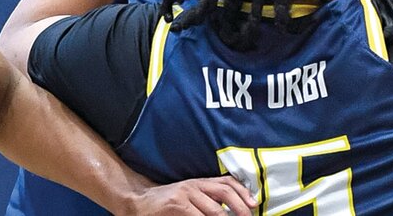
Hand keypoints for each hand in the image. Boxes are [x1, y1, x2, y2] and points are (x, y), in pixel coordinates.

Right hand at [128, 176, 256, 215]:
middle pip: (224, 193)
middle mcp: (195, 185)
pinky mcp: (176, 206)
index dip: (242, 192)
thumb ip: (207, 198)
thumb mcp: (189, 195)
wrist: (139, 203)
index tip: (253, 204)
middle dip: (240, 207)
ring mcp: (185, 195)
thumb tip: (231, 208)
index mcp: (200, 182)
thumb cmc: (166, 203)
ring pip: (213, 210)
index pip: (227, 182)